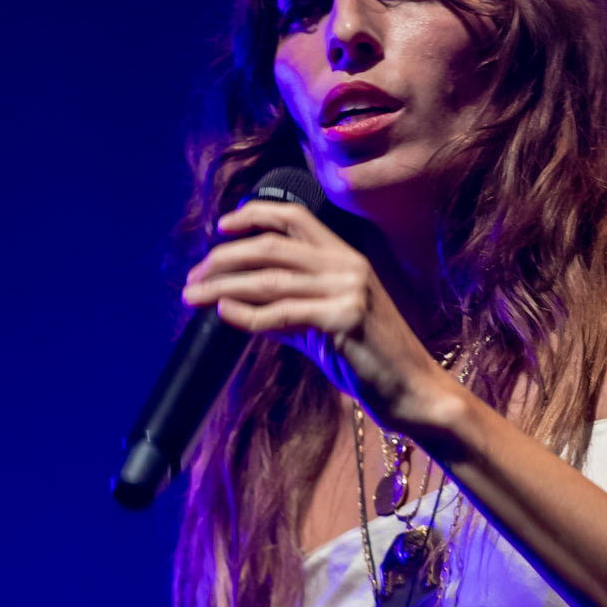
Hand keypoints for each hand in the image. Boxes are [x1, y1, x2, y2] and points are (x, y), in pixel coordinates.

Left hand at [182, 201, 452, 434]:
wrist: (413, 392)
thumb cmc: (371, 362)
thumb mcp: (324, 328)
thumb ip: (286, 312)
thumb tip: (236, 305)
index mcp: (346, 259)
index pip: (295, 217)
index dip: (253, 215)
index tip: (221, 227)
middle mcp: (348, 266)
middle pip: (272, 246)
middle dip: (224, 259)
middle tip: (193, 276)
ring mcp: (348, 290)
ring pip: (270, 279)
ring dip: (223, 287)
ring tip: (192, 296)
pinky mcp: (345, 319)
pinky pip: (283, 313)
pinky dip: (247, 314)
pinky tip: (223, 314)